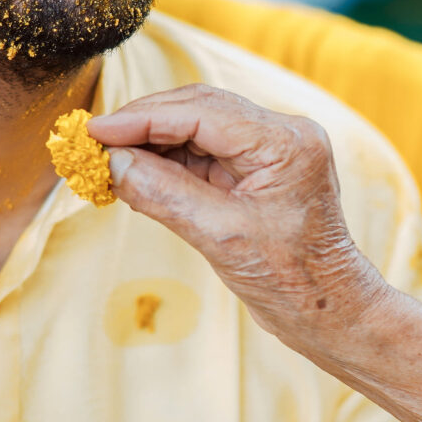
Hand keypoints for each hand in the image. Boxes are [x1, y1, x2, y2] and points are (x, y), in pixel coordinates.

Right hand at [90, 86, 386, 350]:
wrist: (328, 312)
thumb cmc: (292, 281)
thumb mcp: (221, 238)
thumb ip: (164, 194)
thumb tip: (112, 164)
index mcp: (286, 143)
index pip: (201, 112)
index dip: (142, 119)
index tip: (95, 131)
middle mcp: (284, 135)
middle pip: (199, 109)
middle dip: (143, 125)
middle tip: (93, 142)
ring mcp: (274, 150)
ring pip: (199, 127)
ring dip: (152, 142)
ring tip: (108, 161)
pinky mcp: (260, 169)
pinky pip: (206, 151)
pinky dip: (169, 160)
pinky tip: (137, 175)